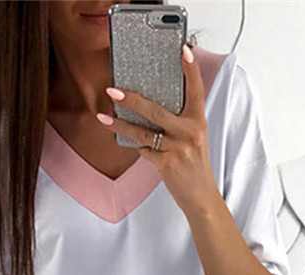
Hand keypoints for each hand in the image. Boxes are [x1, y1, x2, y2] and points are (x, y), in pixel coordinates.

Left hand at [97, 44, 218, 214]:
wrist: (200, 196)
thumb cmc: (194, 164)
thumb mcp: (194, 138)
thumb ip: (179, 121)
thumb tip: (150, 107)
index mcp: (198, 121)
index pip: (196, 89)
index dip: (190, 69)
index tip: (182, 50)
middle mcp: (190, 132)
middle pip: (156, 110)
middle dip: (131, 100)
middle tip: (113, 89)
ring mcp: (178, 148)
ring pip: (143, 132)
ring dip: (121, 125)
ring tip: (103, 117)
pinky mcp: (167, 164)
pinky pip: (144, 151)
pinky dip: (138, 148)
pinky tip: (135, 146)